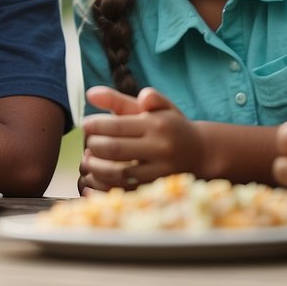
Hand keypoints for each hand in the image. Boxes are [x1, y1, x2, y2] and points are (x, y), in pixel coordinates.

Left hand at [80, 86, 205, 189]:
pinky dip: (106, 187)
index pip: (117, 125)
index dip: (95, 125)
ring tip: (89, 161)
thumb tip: (90, 93)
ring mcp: (160, 171)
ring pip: (119, 174)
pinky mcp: (158, 188)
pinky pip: (127, 191)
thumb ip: (120, 99)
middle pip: (115, 149)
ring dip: (97, 168)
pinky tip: (95, 180)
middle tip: (87, 143)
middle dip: (94, 146)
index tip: (84, 124)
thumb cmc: (170, 125)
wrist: (201, 152)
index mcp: (157, 124)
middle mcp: (161, 147)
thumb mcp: (151, 107)